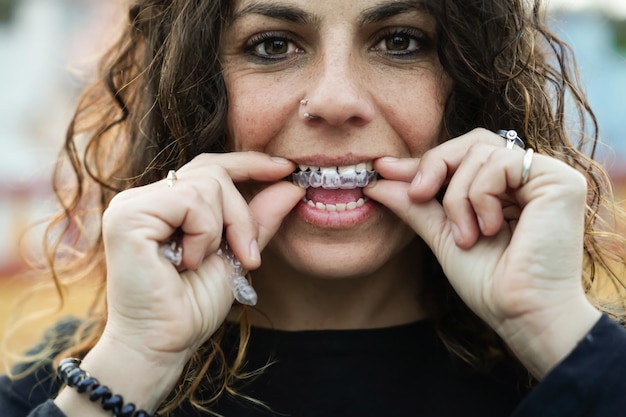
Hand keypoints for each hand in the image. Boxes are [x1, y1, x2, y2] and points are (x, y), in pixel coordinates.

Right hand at [100, 152, 302, 361]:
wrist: (164, 344)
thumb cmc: (193, 306)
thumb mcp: (236, 255)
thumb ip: (258, 219)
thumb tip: (292, 186)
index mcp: (165, 204)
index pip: (210, 167)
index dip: (249, 163)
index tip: (286, 168)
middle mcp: (145, 198)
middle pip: (213, 171)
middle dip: (242, 213)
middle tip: (250, 256)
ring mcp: (132, 204)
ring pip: (207, 182)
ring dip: (224, 228)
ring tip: (208, 262)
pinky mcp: (128, 216)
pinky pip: (188, 199)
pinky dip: (204, 233)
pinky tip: (188, 262)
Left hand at [365, 128, 599, 376]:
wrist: (520, 314)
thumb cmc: (488, 283)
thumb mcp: (442, 235)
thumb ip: (415, 205)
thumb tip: (377, 179)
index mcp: (507, 189)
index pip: (464, 156)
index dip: (424, 162)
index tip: (384, 169)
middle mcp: (528, 178)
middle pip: (472, 142)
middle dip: (436, 166)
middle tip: (418, 195)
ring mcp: (545, 176)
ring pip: (480, 153)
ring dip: (459, 197)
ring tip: (467, 237)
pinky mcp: (559, 180)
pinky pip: (501, 164)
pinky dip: (481, 196)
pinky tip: (490, 229)